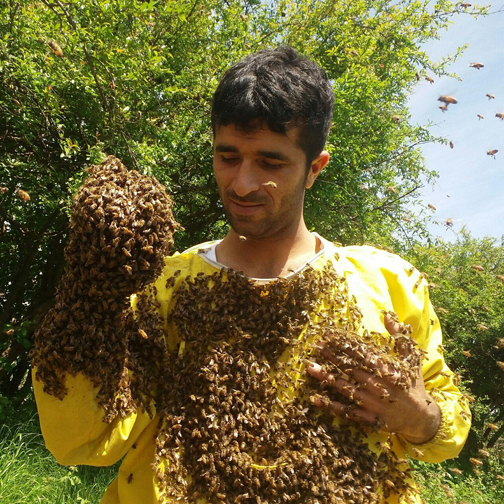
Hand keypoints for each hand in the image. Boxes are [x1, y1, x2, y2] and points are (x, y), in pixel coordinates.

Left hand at [306, 314, 440, 443]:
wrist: (422, 418)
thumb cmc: (414, 384)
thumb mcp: (411, 358)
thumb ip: (399, 336)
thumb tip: (388, 315)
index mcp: (389, 370)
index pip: (363, 354)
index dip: (346, 345)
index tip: (331, 336)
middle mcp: (379, 386)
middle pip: (351, 369)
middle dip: (332, 357)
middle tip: (316, 346)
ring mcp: (372, 403)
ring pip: (345, 389)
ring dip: (326, 378)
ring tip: (310, 367)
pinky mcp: (369, 418)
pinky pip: (346, 412)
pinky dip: (330, 405)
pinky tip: (314, 398)